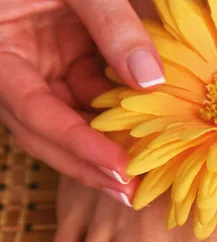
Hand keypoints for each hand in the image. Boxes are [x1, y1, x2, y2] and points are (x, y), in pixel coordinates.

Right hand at [0, 0, 165, 203]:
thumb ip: (111, 23)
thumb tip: (151, 79)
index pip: (36, 115)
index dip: (77, 147)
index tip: (120, 171)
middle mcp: (16, 69)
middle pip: (47, 133)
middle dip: (88, 165)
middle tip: (132, 193)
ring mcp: (39, 67)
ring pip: (69, 119)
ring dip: (104, 146)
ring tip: (141, 174)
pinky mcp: (61, 60)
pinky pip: (87, 96)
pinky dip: (114, 114)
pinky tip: (142, 129)